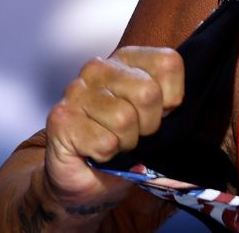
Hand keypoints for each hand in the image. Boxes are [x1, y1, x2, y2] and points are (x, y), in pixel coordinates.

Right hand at [42, 47, 183, 211]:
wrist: (86, 179)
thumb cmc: (125, 143)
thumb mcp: (157, 117)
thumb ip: (172, 103)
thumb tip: (177, 107)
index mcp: (127, 59)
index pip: (168, 63)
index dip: (172, 98)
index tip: (159, 112)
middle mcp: (99, 67)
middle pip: (148, 93)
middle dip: (148, 125)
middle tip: (133, 133)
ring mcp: (76, 91)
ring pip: (125, 119)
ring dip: (126, 142)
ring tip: (114, 142)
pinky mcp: (61, 118)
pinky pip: (105, 142)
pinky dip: (107, 155)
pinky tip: (95, 151)